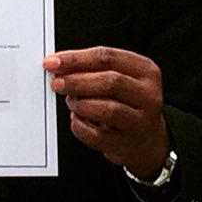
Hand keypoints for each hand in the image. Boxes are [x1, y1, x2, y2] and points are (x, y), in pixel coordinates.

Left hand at [43, 47, 170, 176]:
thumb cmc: (127, 102)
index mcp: (145, 70)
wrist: (145, 140)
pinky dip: (80, 126)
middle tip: (57, 82)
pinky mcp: (127, 144)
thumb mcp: (121, 77)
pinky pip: (97, 136)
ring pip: (107, 109)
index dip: (77, 58)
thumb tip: (60, 64)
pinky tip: (77, 119)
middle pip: (110, 82)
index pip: (108, 57)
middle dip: (77, 81)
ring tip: (71, 100)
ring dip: (81, 103)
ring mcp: (140, 121)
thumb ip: (94, 68)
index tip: (54, 61)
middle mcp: (148, 95)